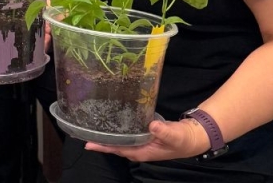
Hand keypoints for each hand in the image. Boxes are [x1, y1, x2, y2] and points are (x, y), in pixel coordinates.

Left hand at [85, 118, 210, 161]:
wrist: (191, 137)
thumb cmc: (182, 139)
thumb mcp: (174, 136)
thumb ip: (163, 131)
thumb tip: (152, 125)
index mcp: (142, 151)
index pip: (118, 149)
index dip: (103, 146)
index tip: (88, 143)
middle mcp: (137, 148)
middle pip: (114, 145)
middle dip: (99, 140)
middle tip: (82, 131)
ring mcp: (139, 142)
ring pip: (118, 139)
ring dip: (106, 134)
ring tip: (91, 125)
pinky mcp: (142, 135)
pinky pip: (125, 133)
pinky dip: (116, 128)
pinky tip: (109, 120)